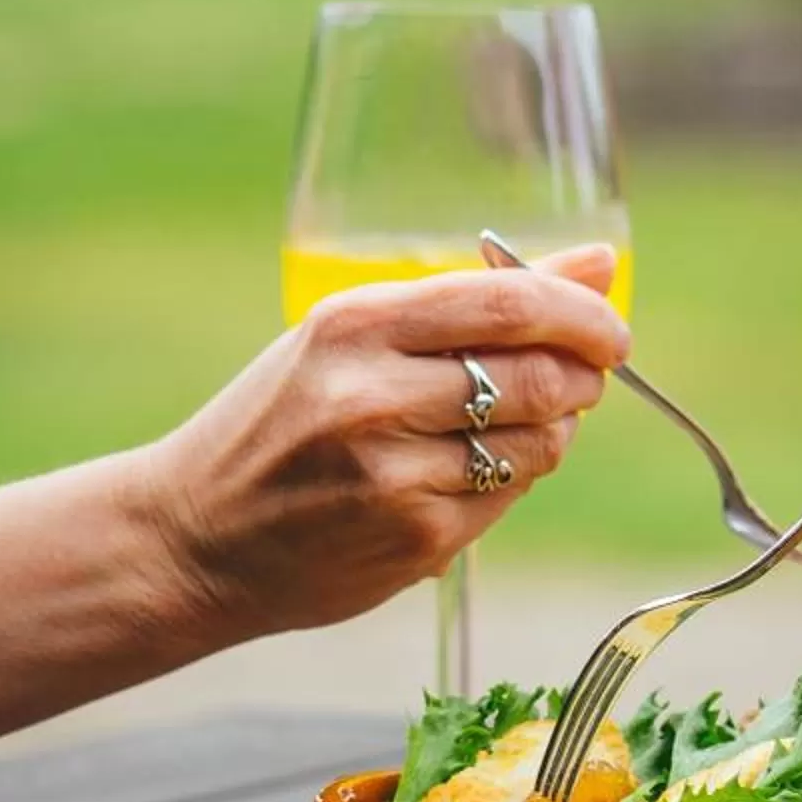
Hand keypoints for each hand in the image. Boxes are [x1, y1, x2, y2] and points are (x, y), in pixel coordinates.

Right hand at [137, 246, 629, 639]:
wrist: (190, 539)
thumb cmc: (280, 425)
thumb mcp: (349, 340)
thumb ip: (474, 302)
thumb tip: (601, 262)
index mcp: (353, 325)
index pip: (509, 302)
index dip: (583, 314)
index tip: (611, 329)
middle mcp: (373, 396)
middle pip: (541, 375)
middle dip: (585, 376)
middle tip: (585, 378)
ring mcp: (396, 474)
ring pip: (539, 443)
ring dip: (555, 431)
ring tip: (517, 425)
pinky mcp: (417, 539)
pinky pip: (508, 496)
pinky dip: (512, 480)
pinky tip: (467, 474)